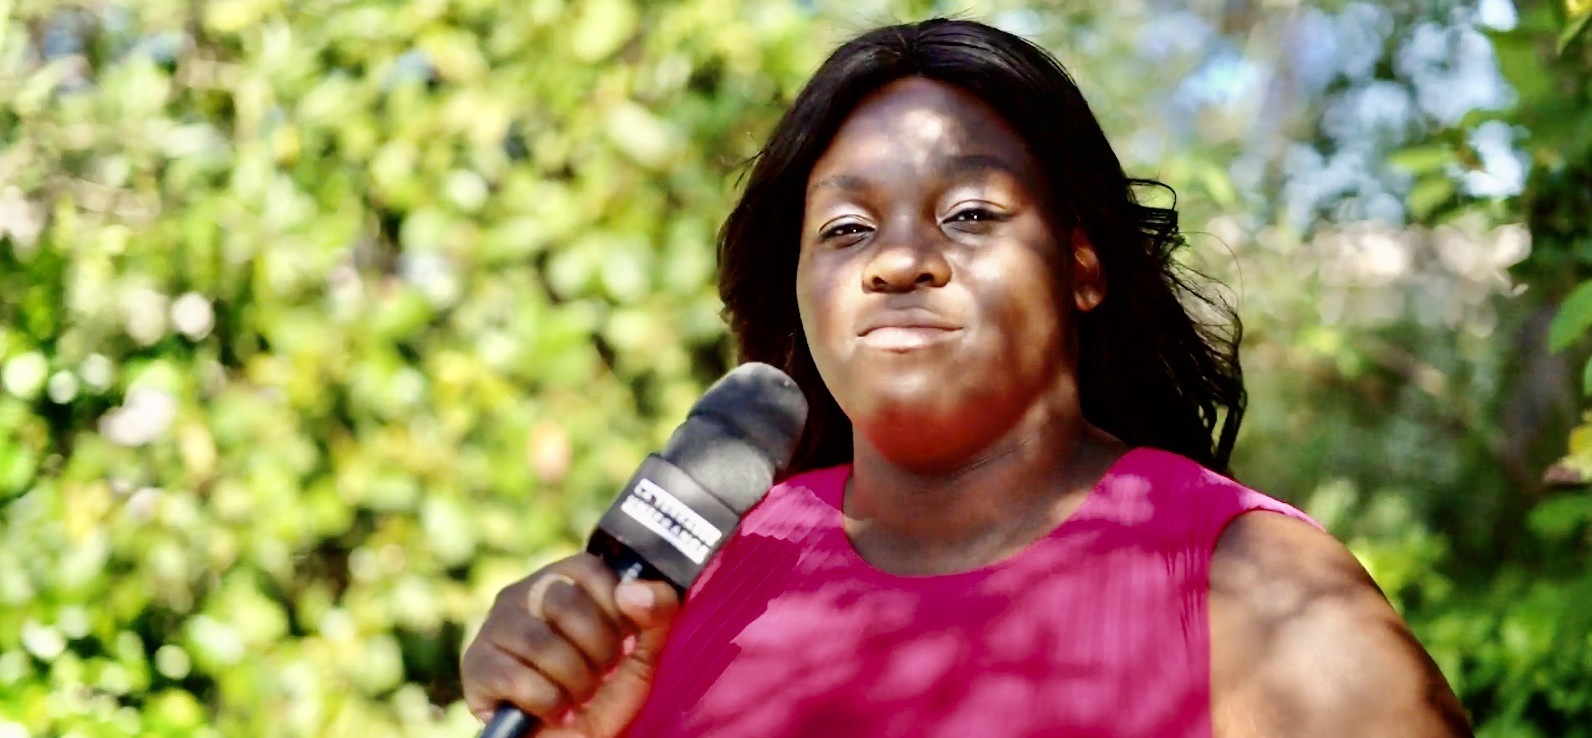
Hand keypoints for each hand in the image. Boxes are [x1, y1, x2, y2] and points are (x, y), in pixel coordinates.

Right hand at [461, 553, 680, 737]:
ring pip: (540, 643)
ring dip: (574, 682)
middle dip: (597, 651)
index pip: (589, 569)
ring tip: (577, 696)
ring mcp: (494, 628)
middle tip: (600, 675)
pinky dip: (547, 703)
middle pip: (563, 603)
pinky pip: (516, 678)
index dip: (615, 610)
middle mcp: (522, 594)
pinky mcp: (476, 666)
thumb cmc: (606, 695)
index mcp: (563, 580)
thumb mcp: (644, 654)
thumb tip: (632, 589)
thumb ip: (656, 613)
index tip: (622, 641)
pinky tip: (552, 709)